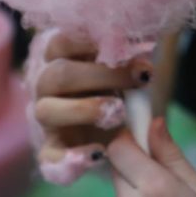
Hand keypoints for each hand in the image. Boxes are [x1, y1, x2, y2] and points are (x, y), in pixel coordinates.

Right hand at [24, 29, 152, 184]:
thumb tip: (148, 37)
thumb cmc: (118, 83)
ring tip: (119, 113)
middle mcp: (47, 85)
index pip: (62, 41)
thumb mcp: (125, 63)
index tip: (127, 46)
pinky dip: (70, 159)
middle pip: (58, 75)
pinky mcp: (51, 149)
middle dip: (101, 75)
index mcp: (62, 57)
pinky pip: (49, 158)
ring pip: (47, 111)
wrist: (114, 125)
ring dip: (84, 110)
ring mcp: (47, 117)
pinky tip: (98, 154)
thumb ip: (130, 52)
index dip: (90, 41)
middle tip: (140, 78)